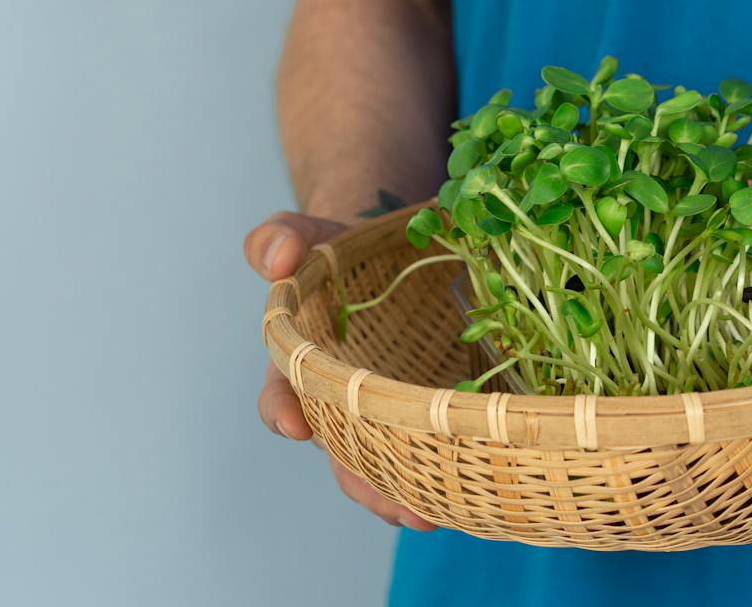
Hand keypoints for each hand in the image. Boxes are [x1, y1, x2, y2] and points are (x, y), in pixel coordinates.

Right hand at [246, 210, 436, 532]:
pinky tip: (475, 491)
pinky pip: (435, 446)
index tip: (295, 424)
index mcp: (303, 364)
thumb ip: (281, 237)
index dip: (284, 411)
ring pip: (390, 463)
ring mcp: (389, 410)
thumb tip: (276, 258)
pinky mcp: (432, 408)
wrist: (395, 249)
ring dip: (408, 492)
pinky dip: (450, 471)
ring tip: (433, 516)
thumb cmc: (344, 251)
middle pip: (343, 452)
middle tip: (394, 506)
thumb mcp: (311, 235)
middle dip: (365, 482)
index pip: (282, 395)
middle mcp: (343, 401)